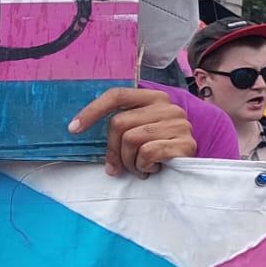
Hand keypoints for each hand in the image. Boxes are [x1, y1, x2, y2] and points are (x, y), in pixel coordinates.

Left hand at [68, 87, 197, 177]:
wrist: (191, 171)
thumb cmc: (158, 151)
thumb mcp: (138, 132)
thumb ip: (120, 126)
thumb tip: (80, 130)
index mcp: (154, 98)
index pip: (117, 95)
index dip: (92, 111)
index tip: (74, 129)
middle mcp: (169, 107)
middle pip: (119, 123)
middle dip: (113, 149)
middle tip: (119, 166)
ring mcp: (179, 124)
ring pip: (131, 139)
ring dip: (129, 161)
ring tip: (139, 167)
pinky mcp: (186, 143)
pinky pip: (148, 152)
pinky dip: (143, 166)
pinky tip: (152, 169)